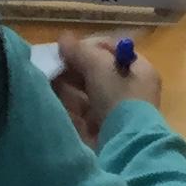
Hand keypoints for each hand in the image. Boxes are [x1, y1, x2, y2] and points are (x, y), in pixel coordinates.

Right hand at [47, 32, 161, 145]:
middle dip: (74, 68)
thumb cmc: (119, 98)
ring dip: (67, 86)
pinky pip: (81, 115)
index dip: (90, 47)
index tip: (68, 49)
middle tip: (52, 64)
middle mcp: (129, 91)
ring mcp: (116, 114)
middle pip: (98, 74)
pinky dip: (67, 106)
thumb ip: (80, 52)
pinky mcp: (101, 133)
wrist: (124, 147)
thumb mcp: (100, 67)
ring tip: (46, 79)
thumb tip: (63, 38)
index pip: (113, 52)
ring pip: (87, 94)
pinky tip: (50, 99)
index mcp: (139, 71)